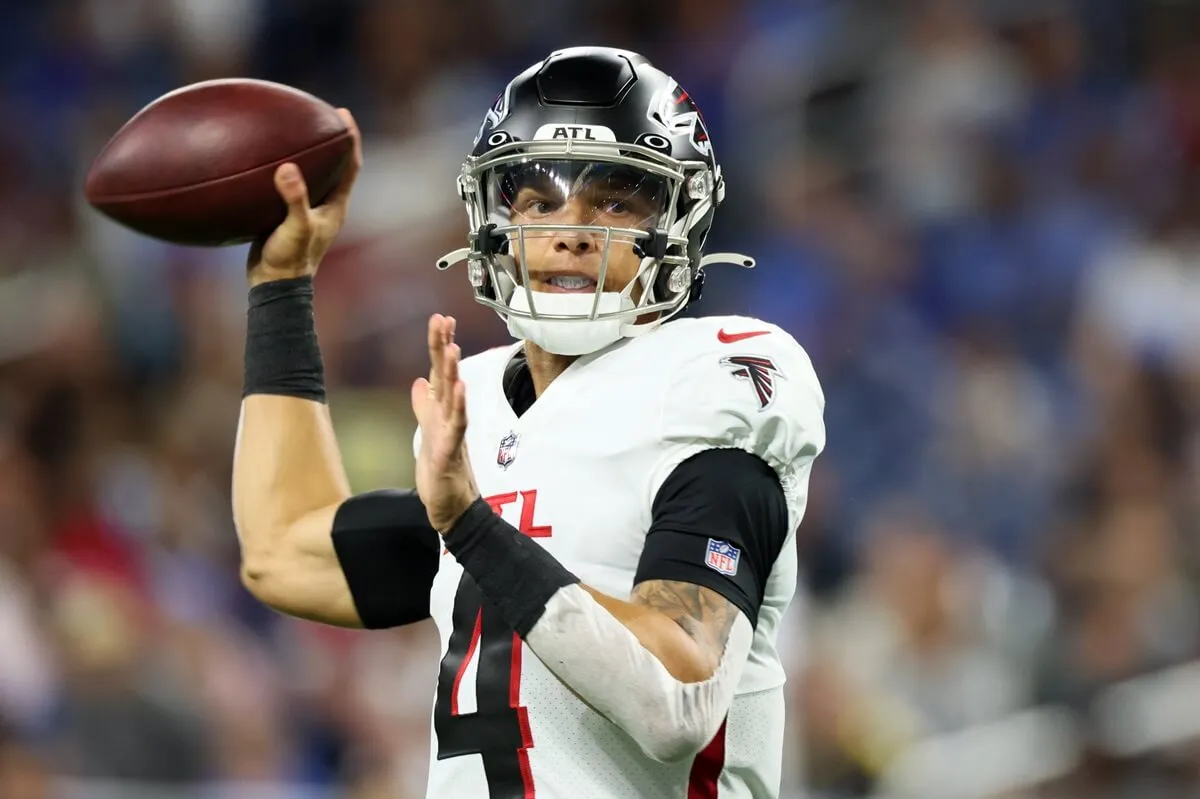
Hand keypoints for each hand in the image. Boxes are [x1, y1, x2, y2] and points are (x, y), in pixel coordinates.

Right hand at [247, 108, 362, 287]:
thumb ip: (293, 200)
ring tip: (287, 129)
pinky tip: (258, 159)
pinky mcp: (284, 216)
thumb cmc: (291, 261)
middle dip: (327, 140)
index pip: (350, 166)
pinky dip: (277, 170)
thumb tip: (287, 168)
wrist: (274, 286)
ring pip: (308, 174)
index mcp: (335, 205)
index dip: (350, 139)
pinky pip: (284, 186)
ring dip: (302, 153)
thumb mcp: (294, 228)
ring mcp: (304, 211)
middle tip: (316, 113)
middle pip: (332, 165)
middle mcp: (324, 205)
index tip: (343, 114)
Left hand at [411, 314, 479, 532]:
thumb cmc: (441, 471)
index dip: (439, 345)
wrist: (451, 506)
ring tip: (452, 347)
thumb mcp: (427, 431)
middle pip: (446, 375)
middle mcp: (450, 416)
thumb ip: (424, 405)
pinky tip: (461, 388)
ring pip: (453, 396)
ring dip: (452, 371)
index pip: (440, 371)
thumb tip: (418, 382)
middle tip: (443, 320)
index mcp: (442, 410)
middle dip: (444, 347)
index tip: (441, 319)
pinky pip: (458, 424)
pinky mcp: (452, 450)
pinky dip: (460, 405)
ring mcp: (452, 431)